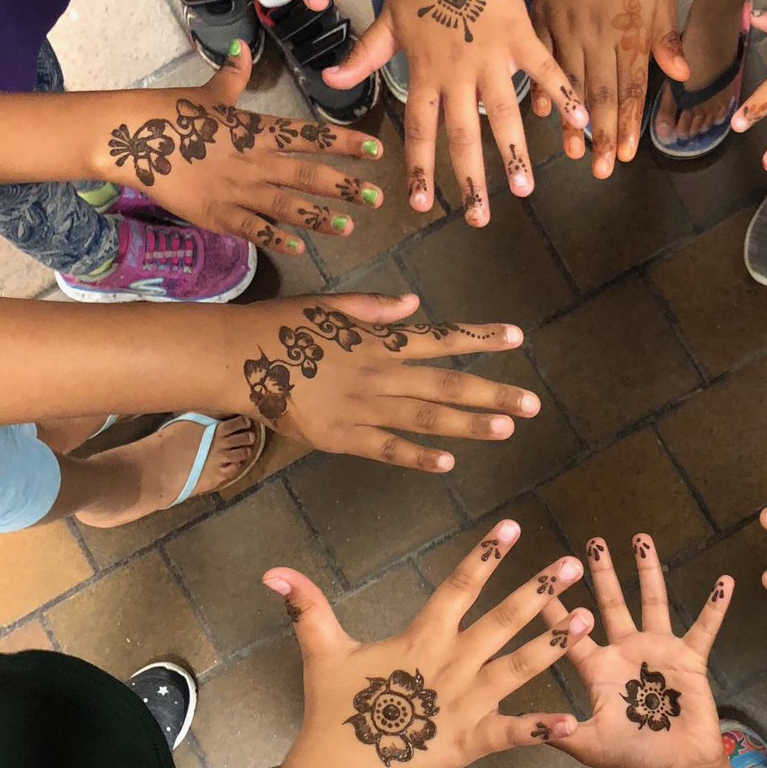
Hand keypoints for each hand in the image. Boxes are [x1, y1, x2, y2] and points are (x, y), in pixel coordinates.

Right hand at [97, 44, 381, 254]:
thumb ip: (233, 76)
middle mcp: (254, 161)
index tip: (376, 152)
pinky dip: (275, 239)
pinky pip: (253, 229)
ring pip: (287, 206)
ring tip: (349, 227)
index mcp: (256, 131)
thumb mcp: (208, 93)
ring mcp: (237, 190)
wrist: (128, 137)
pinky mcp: (217, 214)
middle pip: (308, 175)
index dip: (345, 144)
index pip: (310, 137)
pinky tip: (299, 248)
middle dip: (345, 187)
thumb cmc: (170, 112)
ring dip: (320, 218)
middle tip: (376, 197)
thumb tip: (242, 47)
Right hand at [232, 292, 540, 469]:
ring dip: (468, 425)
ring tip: (506, 429)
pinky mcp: (340, 436)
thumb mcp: (330, 305)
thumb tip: (415, 304)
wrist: (233, 356)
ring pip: (424, 418)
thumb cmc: (281, 326)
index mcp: (380, 340)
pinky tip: (447, 462)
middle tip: (533, 404)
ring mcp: (362, 407)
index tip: (517, 338)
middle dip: (492, 394)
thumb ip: (375, 308)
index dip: (480, 339)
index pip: (441, 337)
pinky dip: (416, 456)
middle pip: (446, 385)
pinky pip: (385, 448)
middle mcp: (380, 373)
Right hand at [256, 519, 593, 767]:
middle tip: (571, 564)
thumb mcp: (322, 651)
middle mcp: (451, 665)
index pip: (458, 586)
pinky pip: (510, 733)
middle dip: (538, 591)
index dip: (485, 555)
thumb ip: (307, 606)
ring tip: (587, 623)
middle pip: (501, 621)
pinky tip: (573, 720)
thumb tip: (273, 571)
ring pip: (517, 668)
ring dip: (553, 645)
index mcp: (422, 638)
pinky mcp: (471, 740)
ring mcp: (465, 704)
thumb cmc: (334, 709)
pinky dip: (540, 728)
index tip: (511, 525)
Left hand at [324, 0, 587, 223]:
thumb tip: (330, 83)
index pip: (419, 131)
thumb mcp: (386, 23)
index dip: (420, 170)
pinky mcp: (520, 36)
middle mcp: (456, 73)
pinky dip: (563, 95)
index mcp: (425, 73)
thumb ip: (363, 58)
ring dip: (515, 154)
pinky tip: (579, 123)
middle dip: (471, 181)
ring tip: (527, 190)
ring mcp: (490, 57)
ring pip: (503, 114)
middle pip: (462, 136)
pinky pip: (544, 70)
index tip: (421, 206)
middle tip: (479, 219)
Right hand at [532, 0, 685, 177]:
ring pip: (570, 85)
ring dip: (572, 122)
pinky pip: (541, 61)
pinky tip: (542, 114)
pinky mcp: (542, 21)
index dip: (628, 123)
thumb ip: (666, 38)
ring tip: (573, 154)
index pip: (630, 87)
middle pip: (600, 94)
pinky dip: (542, 89)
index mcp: (628, 32)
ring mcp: (565, 30)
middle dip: (601, 135)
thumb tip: (682, 75)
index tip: (625, 154)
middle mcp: (596, 37)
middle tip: (599, 171)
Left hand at [541, 533, 730, 767]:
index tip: (543, 578)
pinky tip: (724, 582)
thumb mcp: (590, 745)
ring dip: (649, 571)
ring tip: (641, 539)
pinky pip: (705, 627)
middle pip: (612, 603)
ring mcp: (658, 650)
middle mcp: (626, 650)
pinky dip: (715, 606)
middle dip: (603, 573)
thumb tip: (525, 726)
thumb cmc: (632, 756)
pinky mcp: (689, 658)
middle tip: (594, 541)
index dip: (557, 608)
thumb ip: (561, 732)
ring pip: (652, 602)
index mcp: (600, 668)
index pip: (572, 633)